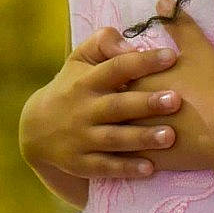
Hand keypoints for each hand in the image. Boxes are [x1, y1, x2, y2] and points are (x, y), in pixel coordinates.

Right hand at [19, 26, 180, 179]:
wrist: (36, 129)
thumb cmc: (72, 86)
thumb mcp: (80, 59)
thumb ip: (104, 43)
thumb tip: (131, 45)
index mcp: (86, 81)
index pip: (116, 68)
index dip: (142, 62)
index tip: (172, 56)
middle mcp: (84, 109)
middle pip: (117, 106)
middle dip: (146, 104)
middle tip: (176, 100)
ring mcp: (81, 138)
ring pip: (114, 139)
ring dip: (142, 138)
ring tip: (170, 136)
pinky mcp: (80, 163)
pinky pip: (104, 167)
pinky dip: (125, 169)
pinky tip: (149, 169)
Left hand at [118, 0, 213, 174]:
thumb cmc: (210, 87)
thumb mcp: (197, 49)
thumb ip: (178, 24)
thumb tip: (163, 1)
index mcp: (136, 80)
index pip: (112, 73)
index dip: (113, 70)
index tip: (115, 71)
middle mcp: (128, 108)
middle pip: (105, 104)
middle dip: (102, 102)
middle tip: (103, 101)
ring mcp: (134, 136)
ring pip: (110, 134)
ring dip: (107, 132)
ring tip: (107, 130)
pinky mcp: (145, 159)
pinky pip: (124, 161)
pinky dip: (121, 158)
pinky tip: (120, 157)